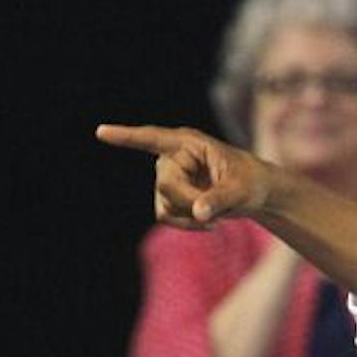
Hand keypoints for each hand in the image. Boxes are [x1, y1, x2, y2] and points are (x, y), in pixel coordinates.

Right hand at [97, 123, 273, 229]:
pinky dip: (187, 225)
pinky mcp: (168, 197)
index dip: (127, 137)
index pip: (153, 138)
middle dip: (191, 201)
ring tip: (217, 214)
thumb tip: (198, 212)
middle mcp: (172, 157)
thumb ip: (220, 199)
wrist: (255, 195)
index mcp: (189, 143)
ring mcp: (167, 177)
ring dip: (191, 216)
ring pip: (164, 204)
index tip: (101, 132)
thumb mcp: (242, 189)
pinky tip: (209, 223)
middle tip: (217, 208)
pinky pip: (165, 216)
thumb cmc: (251, 182)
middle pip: (166, 185)